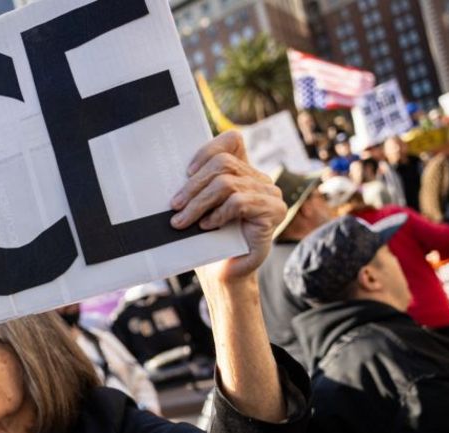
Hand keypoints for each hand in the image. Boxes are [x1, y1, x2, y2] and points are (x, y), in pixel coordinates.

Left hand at [170, 131, 285, 282]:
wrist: (224, 274)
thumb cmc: (209, 240)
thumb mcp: (200, 206)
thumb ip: (198, 185)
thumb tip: (174, 169)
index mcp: (244, 173)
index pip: (232, 141)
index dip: (208, 150)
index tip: (186, 172)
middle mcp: (261, 180)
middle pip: (224, 164)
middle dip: (193, 186)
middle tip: (174, 206)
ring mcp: (271, 195)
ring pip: (227, 184)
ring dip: (198, 204)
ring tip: (181, 221)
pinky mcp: (274, 212)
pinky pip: (239, 202)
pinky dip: (218, 214)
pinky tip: (206, 226)